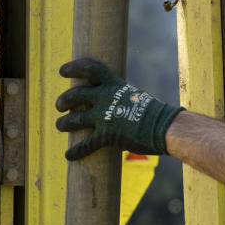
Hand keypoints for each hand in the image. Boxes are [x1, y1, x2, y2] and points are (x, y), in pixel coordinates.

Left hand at [55, 58, 184, 160]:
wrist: (164, 127)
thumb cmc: (154, 112)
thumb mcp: (134, 97)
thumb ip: (119, 97)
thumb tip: (113, 100)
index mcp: (114, 85)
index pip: (90, 70)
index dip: (73, 68)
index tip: (62, 71)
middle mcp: (105, 98)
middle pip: (75, 95)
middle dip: (64, 100)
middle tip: (60, 105)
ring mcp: (104, 117)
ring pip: (74, 119)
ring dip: (64, 124)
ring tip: (60, 126)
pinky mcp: (105, 136)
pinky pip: (85, 145)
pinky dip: (75, 151)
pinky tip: (69, 155)